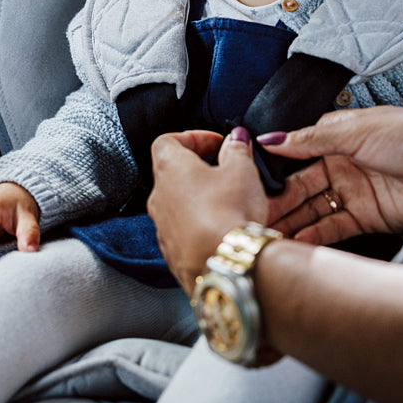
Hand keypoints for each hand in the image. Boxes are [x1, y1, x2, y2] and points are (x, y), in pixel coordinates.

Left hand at [149, 128, 267, 295]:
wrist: (225, 265)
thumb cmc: (229, 214)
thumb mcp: (242, 170)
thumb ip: (237, 149)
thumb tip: (236, 139)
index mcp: (171, 169)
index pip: (167, 141)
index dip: (192, 137)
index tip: (216, 144)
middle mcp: (159, 198)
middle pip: (172, 174)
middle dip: (199, 169)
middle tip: (225, 172)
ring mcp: (163, 229)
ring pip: (177, 205)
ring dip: (198, 200)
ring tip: (228, 203)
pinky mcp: (173, 254)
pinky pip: (183, 232)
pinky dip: (199, 226)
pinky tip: (222, 230)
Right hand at [261, 107, 402, 244]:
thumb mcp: (359, 129)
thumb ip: (313, 138)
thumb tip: (271, 139)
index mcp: (340, 136)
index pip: (296, 154)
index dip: (272, 171)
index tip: (246, 185)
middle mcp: (345, 163)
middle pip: (301, 186)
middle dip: (276, 203)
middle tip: (249, 219)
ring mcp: (357, 191)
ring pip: (314, 210)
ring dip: (291, 223)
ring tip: (265, 237)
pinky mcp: (371, 217)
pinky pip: (335, 229)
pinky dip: (315, 237)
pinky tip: (295, 245)